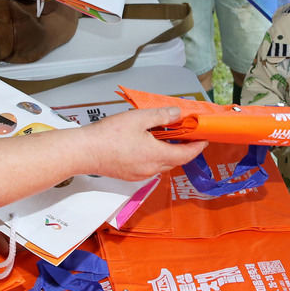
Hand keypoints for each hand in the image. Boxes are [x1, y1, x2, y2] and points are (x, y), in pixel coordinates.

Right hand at [79, 106, 207, 179]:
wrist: (84, 152)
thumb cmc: (109, 135)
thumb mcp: (138, 119)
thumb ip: (161, 116)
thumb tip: (177, 114)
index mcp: (156, 155)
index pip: (186, 154)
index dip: (198, 147)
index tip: (205, 139)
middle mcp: (151, 169)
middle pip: (175, 160)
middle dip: (184, 149)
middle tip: (186, 134)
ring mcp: (139, 174)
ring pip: (161, 164)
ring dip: (168, 152)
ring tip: (166, 136)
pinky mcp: (129, 175)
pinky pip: (149, 167)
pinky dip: (154, 157)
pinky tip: (147, 145)